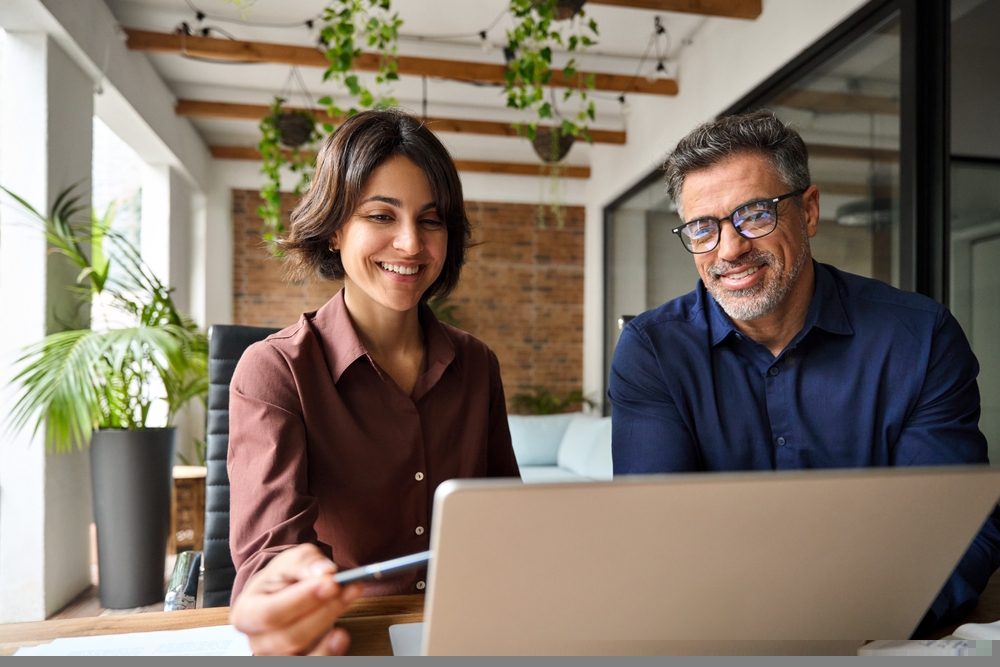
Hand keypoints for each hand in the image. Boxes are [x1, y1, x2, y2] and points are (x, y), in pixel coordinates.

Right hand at [229, 543, 363, 654]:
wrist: (283, 594)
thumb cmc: (282, 579)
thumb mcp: (289, 561)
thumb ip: (305, 562)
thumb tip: (325, 571)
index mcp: (246, 613)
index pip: (271, 613)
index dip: (301, 600)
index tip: (330, 582)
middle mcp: (258, 641)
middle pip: (290, 636)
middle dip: (323, 610)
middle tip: (347, 587)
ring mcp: (276, 656)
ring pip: (303, 653)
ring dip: (330, 626)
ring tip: (349, 601)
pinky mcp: (298, 660)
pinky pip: (314, 662)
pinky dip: (330, 651)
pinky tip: (342, 634)